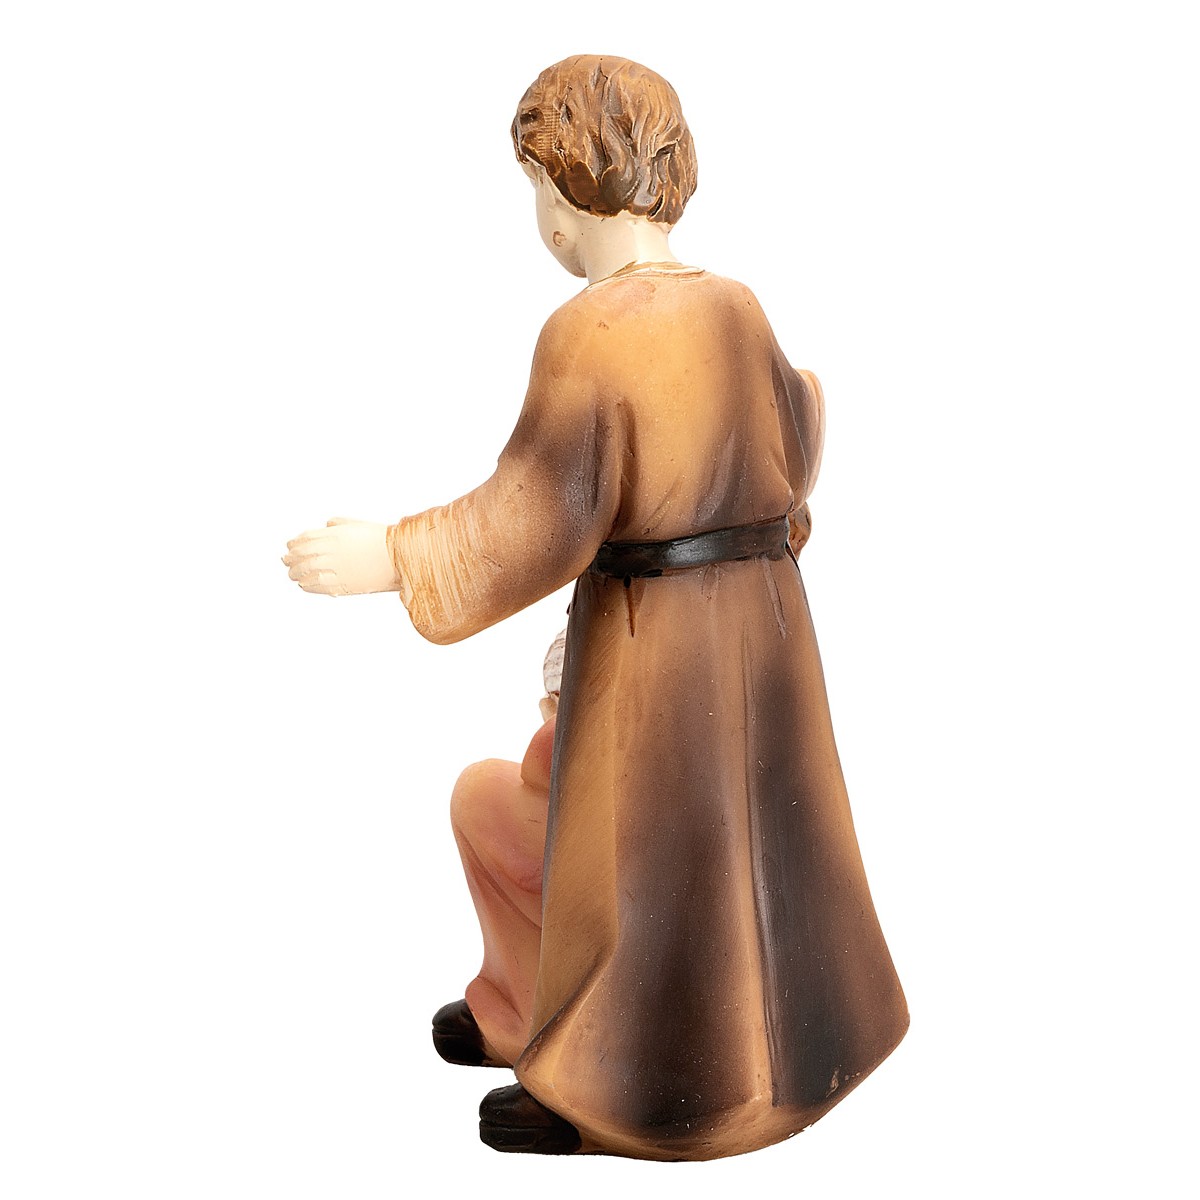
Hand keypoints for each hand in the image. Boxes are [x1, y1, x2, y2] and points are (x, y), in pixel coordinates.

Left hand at [282, 518, 399, 595]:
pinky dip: (307, 585)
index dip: (294, 543)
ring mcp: (335, 569)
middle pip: (302, 555)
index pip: (305, 539)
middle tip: (285, 561)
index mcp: (335, 535)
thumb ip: (339, 524)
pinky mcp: (342, 585)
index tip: (289, 547)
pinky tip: (304, 585)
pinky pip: (317, 586)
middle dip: (291, 559)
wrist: (399, 558)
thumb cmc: (382, 540)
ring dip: (296, 573)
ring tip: (292, 574)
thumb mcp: (358, 525)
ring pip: (306, 571)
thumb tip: (326, 525)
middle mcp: (331, 551)